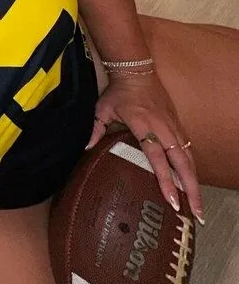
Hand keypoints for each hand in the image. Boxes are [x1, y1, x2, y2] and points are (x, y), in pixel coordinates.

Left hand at [85, 72, 203, 223]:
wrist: (136, 71)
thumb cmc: (118, 92)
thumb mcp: (102, 109)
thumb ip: (95, 129)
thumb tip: (85, 148)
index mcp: (144, 126)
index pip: (157, 157)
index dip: (165, 179)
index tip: (172, 200)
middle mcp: (163, 128)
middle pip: (182, 162)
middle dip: (191, 188)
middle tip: (196, 212)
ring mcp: (173, 126)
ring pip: (189, 157)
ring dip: (195, 181)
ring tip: (198, 204)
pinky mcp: (178, 124)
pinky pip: (188, 149)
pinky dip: (192, 167)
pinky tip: (193, 182)